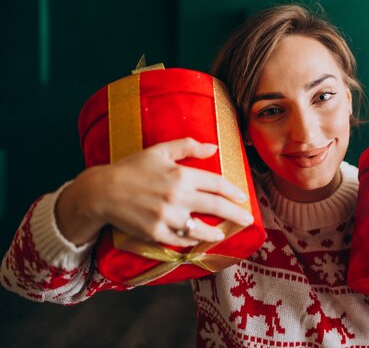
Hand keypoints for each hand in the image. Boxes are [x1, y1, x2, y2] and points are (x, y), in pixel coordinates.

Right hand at [56, 138, 253, 246]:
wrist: (102, 192)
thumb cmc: (132, 168)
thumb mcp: (159, 151)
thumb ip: (188, 146)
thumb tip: (213, 147)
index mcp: (181, 175)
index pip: (217, 184)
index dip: (233, 191)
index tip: (243, 197)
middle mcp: (177, 197)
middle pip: (216, 207)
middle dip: (236, 214)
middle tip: (249, 219)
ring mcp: (167, 218)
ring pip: (201, 229)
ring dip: (216, 232)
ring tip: (223, 233)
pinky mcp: (156, 233)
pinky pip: (181, 240)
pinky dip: (191, 240)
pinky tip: (198, 239)